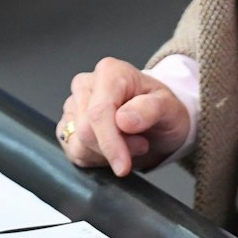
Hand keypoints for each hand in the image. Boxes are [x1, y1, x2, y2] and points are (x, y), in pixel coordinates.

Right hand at [58, 58, 189, 176]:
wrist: (158, 121)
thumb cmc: (162, 110)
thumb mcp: (170, 108)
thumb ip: (150, 109)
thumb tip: (123, 119)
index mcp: (109, 72)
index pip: (98, 112)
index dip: (110, 142)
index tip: (123, 165)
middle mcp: (86, 85)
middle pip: (85, 130)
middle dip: (114, 147)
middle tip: (141, 144)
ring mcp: (73, 105)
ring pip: (77, 145)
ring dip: (105, 154)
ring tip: (129, 144)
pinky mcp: (67, 125)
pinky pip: (73, 152)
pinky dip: (95, 159)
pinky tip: (113, 148)